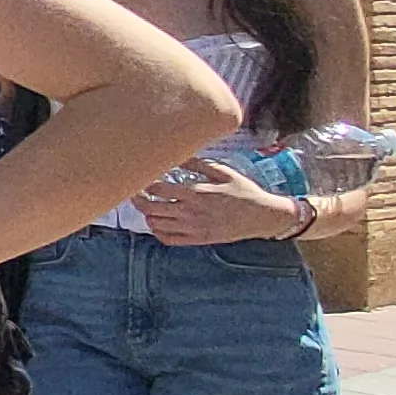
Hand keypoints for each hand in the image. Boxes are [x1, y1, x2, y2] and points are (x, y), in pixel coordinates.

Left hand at [134, 158, 296, 245]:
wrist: (260, 216)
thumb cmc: (242, 191)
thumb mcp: (223, 172)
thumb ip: (198, 164)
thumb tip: (178, 154)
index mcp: (197, 193)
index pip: (159, 190)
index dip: (144, 183)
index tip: (140, 176)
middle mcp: (191, 213)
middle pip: (152, 209)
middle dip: (139, 199)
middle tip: (135, 191)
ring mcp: (193, 229)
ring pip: (157, 225)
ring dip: (147, 215)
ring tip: (146, 205)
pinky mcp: (197, 240)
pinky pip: (169, 240)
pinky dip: (157, 231)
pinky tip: (157, 222)